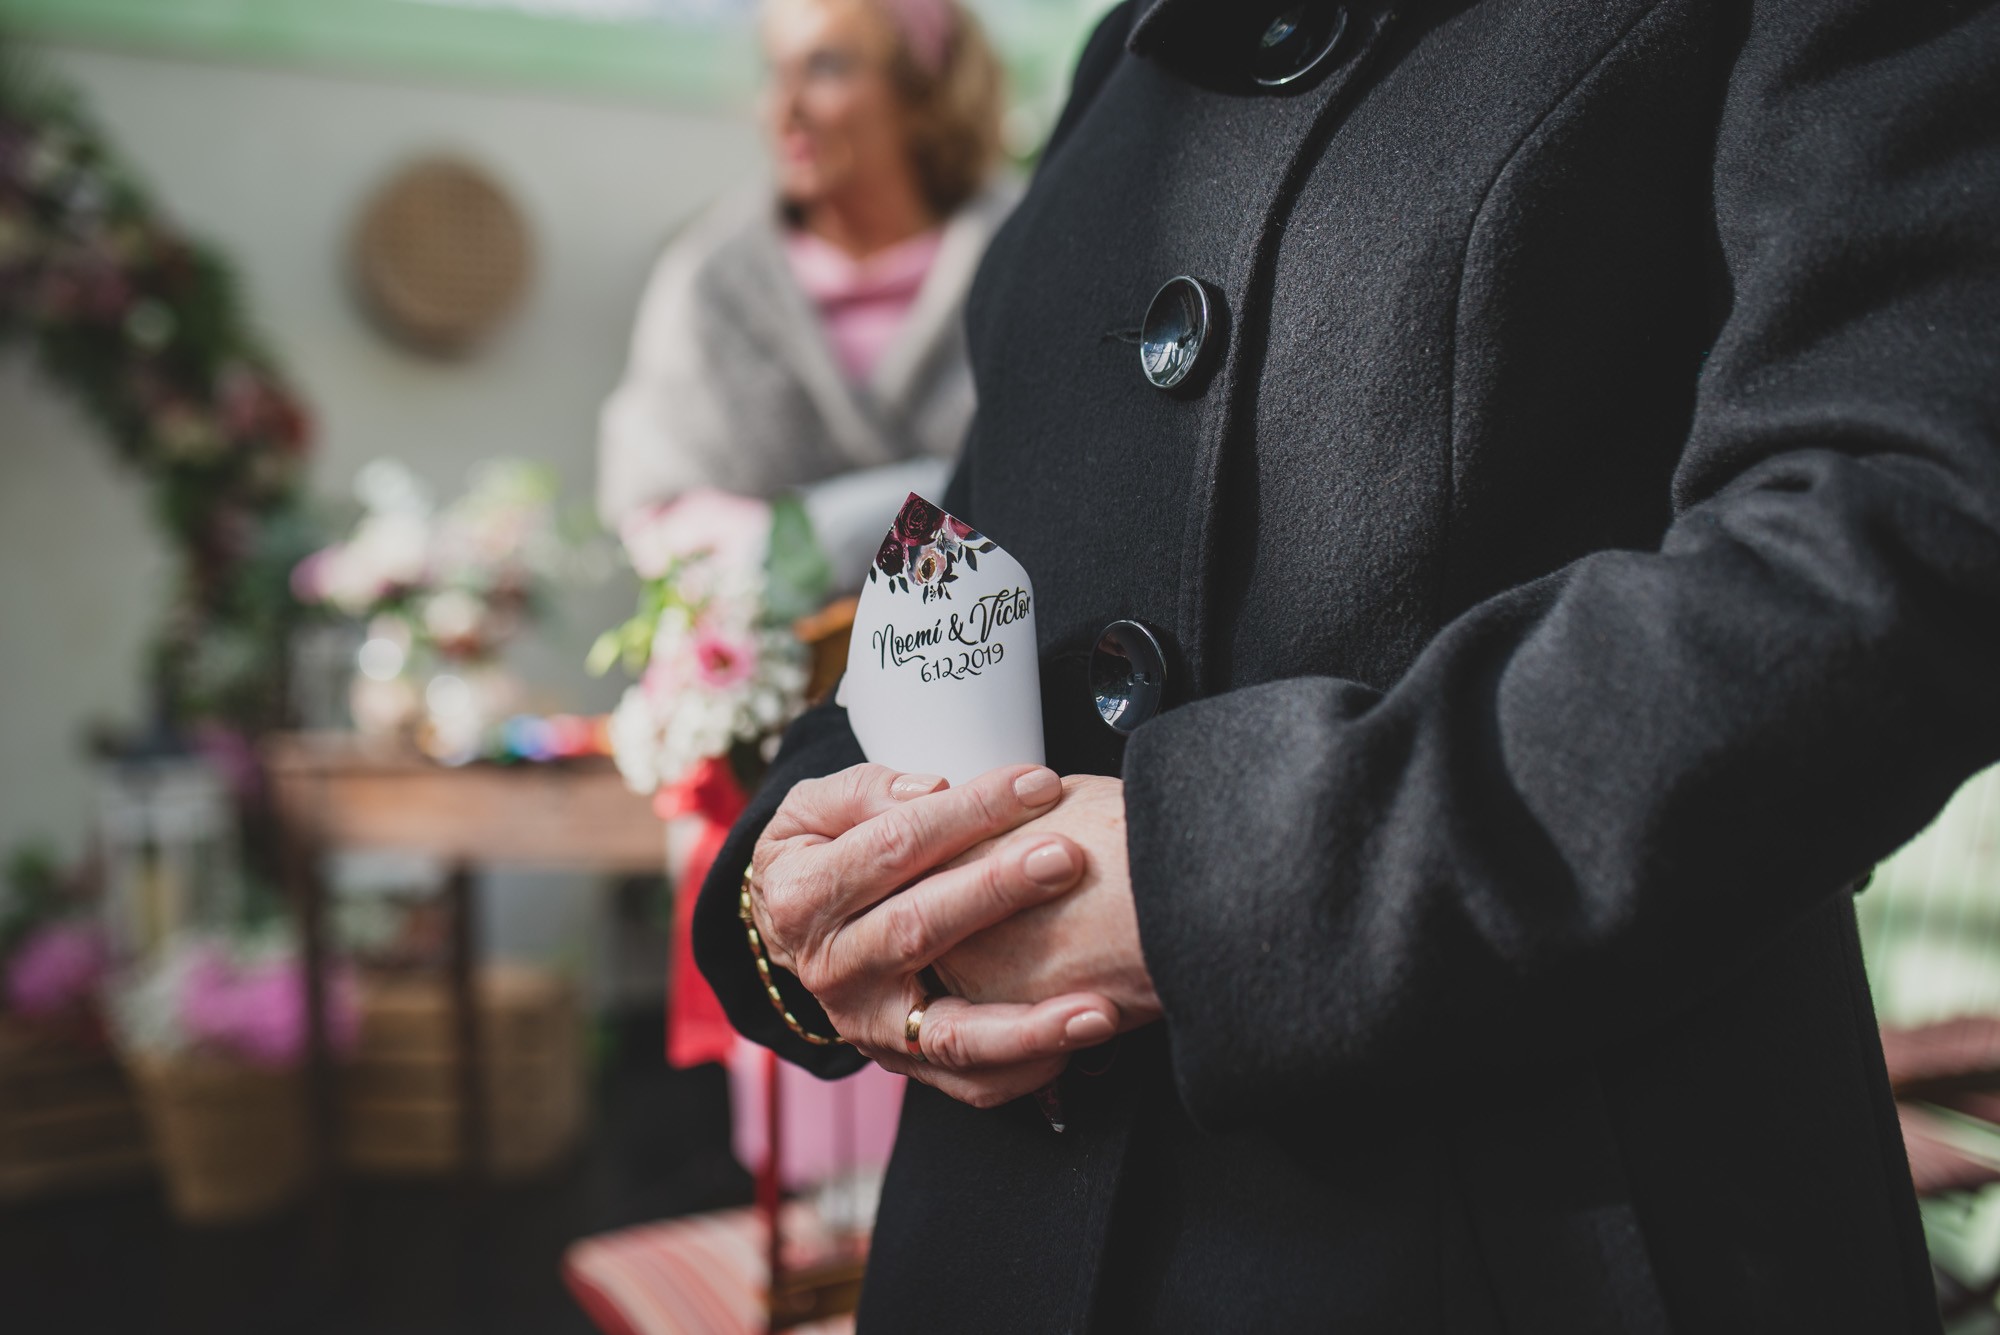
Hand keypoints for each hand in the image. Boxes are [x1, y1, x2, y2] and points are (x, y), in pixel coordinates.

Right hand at [748, 762, 1121, 1107]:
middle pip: (917, 930)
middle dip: (997, 890)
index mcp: (802, 897)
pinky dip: (1028, 1069)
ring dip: (1028, 1025)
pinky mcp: (906, 1064)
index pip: (890, 848)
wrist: (796, 933)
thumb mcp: (817, 808)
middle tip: (1066, 857)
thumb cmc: (827, 851)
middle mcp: (832, 971)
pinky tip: (1081, 1041)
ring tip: (1099, 1008)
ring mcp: (871, 1026)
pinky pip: (971, 1084)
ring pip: (950, 1035)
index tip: (1035, 784)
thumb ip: (866, 791)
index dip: (965, 812)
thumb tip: (933, 790)